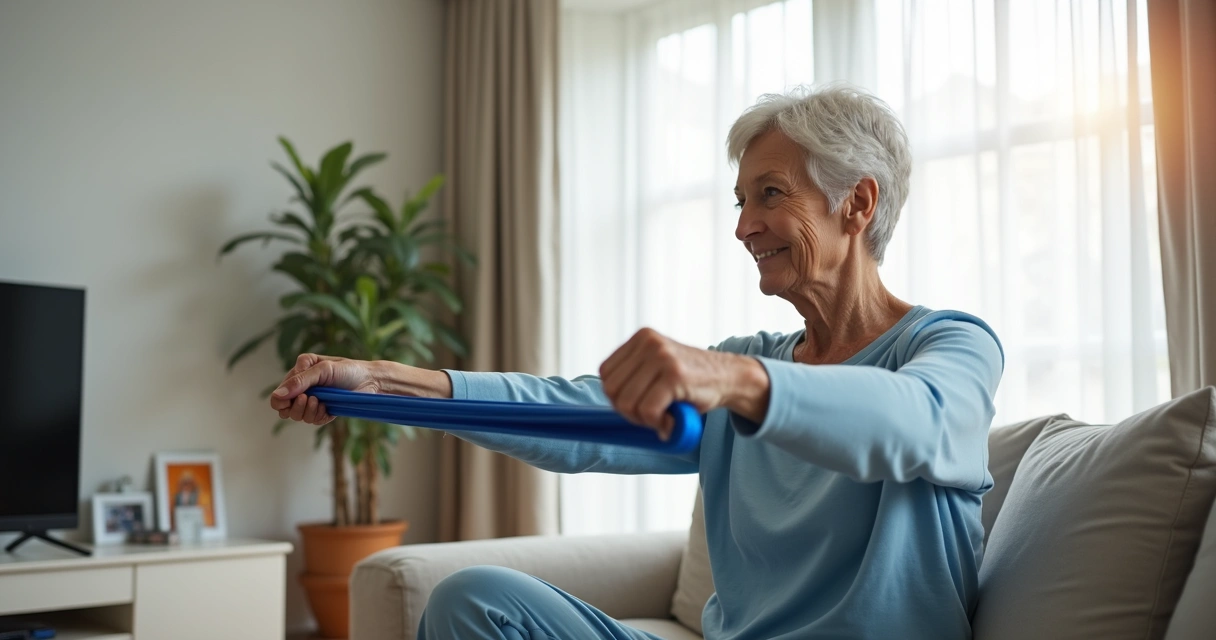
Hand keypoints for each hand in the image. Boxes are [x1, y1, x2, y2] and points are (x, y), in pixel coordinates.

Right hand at [269, 354, 382, 424]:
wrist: (370, 380)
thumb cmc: (347, 369)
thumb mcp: (323, 370)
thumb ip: (300, 381)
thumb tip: (278, 395)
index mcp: (299, 374)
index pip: (279, 394)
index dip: (281, 401)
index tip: (295, 398)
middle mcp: (303, 388)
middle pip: (285, 409)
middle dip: (295, 407)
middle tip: (310, 398)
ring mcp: (313, 401)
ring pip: (298, 417)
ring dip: (307, 412)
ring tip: (319, 401)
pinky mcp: (323, 412)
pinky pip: (313, 421)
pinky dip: (318, 416)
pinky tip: (327, 407)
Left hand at [598, 328, 769, 437]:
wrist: (729, 377)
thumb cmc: (691, 380)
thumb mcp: (657, 369)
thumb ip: (634, 380)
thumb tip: (611, 406)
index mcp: (641, 338)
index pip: (606, 374)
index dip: (617, 397)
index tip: (638, 405)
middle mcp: (649, 343)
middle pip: (612, 389)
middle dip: (628, 411)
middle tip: (651, 416)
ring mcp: (662, 357)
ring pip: (627, 402)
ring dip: (642, 419)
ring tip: (662, 417)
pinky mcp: (674, 375)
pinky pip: (648, 410)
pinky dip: (657, 424)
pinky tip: (671, 421)